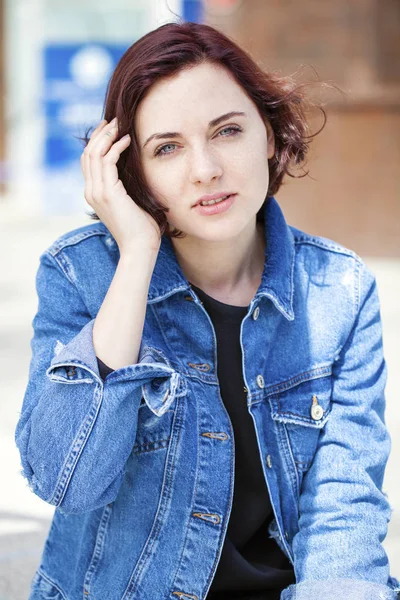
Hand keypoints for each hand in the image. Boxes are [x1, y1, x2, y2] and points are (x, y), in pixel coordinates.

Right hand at [81, 118, 161, 254]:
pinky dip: (116, 147)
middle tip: (115, 120)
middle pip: (88, 153)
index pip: (89, 161)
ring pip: (95, 154)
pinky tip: (128, 141)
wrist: (139, 248)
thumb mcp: (132, 203)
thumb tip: (137, 171)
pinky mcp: (108, 193)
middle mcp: (91, 191)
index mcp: (94, 194)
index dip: (97, 142)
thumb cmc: (141, 229)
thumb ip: (128, 187)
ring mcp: (97, 192)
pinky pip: (108, 161)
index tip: (110, 128)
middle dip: (101, 134)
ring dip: (108, 136)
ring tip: (121, 125)